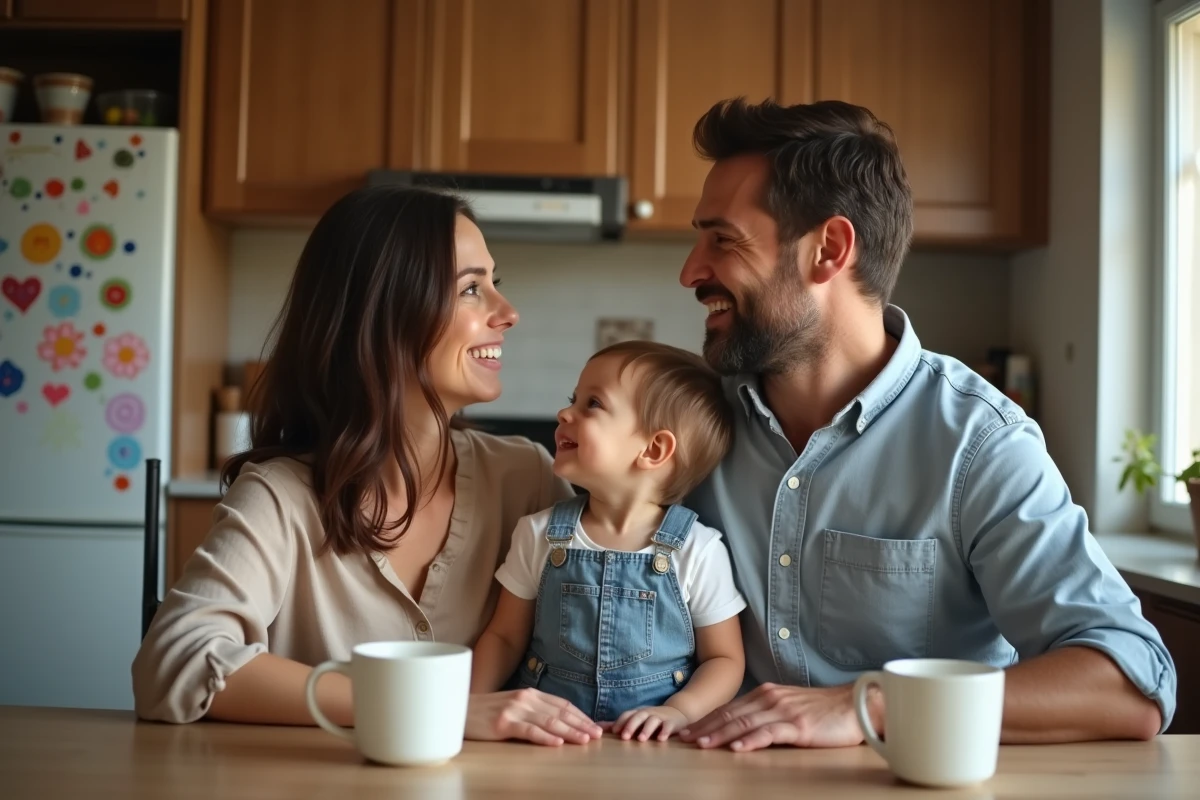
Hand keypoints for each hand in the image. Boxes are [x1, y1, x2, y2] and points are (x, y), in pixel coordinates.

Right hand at [465, 689, 602, 746]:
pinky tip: (557, 743)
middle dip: (581, 724)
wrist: (457, 710)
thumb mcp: (514, 706)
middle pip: (560, 713)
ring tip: (585, 740)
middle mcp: (525, 699)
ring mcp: (514, 710)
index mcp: (530, 694)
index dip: (581, 715)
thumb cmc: (487, 712)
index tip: (596, 726)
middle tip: (598, 735)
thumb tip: (560, 722)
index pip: (562, 705)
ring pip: (548, 722)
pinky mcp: (502, 724)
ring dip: (570, 731)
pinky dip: (545, 737)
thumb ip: (534, 710)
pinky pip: (528, 731)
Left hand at [607, 705, 689, 741]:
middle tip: (624, 737)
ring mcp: (660, 717)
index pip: (627, 715)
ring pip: (652, 721)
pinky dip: (665, 732)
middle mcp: (648, 713)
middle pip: (638, 716)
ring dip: (646, 729)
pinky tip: (661, 739)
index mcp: (638, 713)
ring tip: (641, 739)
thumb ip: (619, 724)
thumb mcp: (636, 719)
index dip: (620, 722)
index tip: (613, 732)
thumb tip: (597, 727)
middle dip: (631, 726)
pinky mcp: (672, 722)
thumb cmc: (651, 718)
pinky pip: (668, 726)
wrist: (677, 712)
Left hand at [678, 683, 875, 750]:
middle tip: (684, 739)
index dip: (707, 720)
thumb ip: (766, 712)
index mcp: (766, 694)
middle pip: (731, 715)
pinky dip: (752, 740)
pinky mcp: (799, 725)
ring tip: (702, 744)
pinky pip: (771, 733)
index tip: (688, 731)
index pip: (730, 708)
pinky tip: (738, 748)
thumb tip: (742, 727)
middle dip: (705, 727)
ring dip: (721, 735)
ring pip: (745, 723)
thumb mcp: (789, 706)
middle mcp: (771, 699)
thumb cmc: (823, 710)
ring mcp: (784, 712)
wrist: (854, 705)